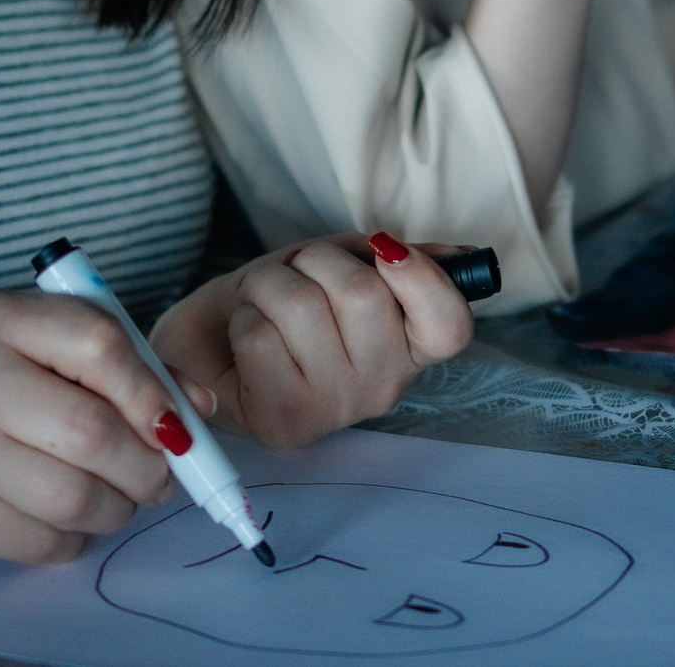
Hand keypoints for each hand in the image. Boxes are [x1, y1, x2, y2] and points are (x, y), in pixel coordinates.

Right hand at [0, 290, 206, 564]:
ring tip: (117, 500)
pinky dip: (74, 539)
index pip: (98, 342)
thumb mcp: (40, 351)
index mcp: (2, 317)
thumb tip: (200, 408)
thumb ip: (121, 367)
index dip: (153, 391)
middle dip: (147, 468)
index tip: (178, 426)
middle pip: (92, 432)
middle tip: (160, 478)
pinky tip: (66, 521)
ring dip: (117, 509)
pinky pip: (41, 540)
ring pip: (73, 496)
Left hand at [150, 234, 474, 448]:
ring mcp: (334, 411)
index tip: (385, 251)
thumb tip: (466, 256)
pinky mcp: (283, 422)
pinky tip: (246, 336)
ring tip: (265, 301)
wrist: (207, 341)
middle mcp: (382, 389)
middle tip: (297, 274)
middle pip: (361, 294)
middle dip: (314, 260)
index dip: (421, 278)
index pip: (449, 326)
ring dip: (269, 283)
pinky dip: (243, 317)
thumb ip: (399, 260)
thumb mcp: (341, 267)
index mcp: (410, 349)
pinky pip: (260, 335)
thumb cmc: (280, 301)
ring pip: (302, 306)